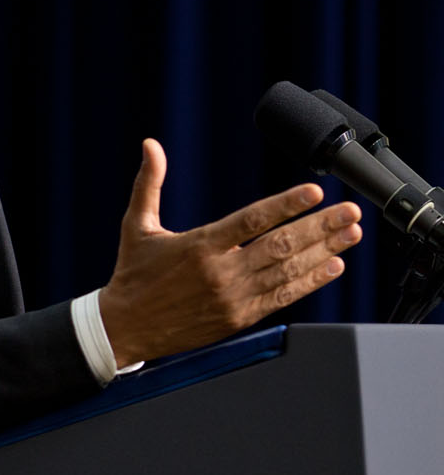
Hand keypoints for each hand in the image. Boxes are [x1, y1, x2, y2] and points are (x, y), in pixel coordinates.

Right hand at [98, 138, 360, 369]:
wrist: (125, 328)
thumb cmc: (133, 275)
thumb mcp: (136, 225)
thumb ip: (149, 184)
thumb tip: (150, 146)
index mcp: (198, 245)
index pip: (251, 220)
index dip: (286, 205)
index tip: (314, 192)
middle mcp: (220, 271)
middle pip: (281, 245)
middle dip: (320, 226)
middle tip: (349, 211)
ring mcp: (233, 297)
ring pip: (289, 270)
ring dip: (324, 250)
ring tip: (350, 233)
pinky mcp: (240, 318)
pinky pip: (283, 296)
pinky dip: (311, 281)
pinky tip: (332, 266)